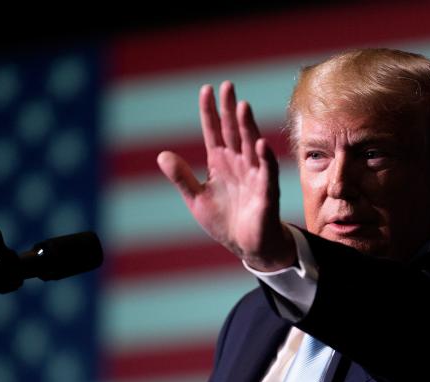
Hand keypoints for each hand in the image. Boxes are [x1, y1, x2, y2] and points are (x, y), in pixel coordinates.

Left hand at [157, 81, 295, 271]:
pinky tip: (260, 144)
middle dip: (230, 110)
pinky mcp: (266, 192)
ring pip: (251, 146)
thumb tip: (162, 155)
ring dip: (248, 127)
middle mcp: (238, 163)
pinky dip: (265, 158)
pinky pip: (267, 172)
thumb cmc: (225, 221)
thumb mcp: (196, 199)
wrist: (248, 247)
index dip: (210, 111)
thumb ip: (181, 178)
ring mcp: (254, 175)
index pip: (214, 131)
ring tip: (242, 107)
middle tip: (228, 87)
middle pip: (234, 132)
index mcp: (220, 162)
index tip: (206, 90)